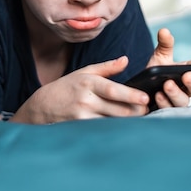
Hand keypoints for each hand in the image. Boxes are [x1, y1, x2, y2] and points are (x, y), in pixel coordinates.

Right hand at [12, 56, 149, 123]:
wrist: (43, 106)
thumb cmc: (67, 87)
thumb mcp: (84, 72)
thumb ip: (107, 68)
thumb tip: (126, 60)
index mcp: (89, 82)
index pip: (113, 90)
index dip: (130, 95)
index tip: (145, 98)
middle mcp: (85, 99)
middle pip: (117, 109)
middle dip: (136, 111)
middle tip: (148, 109)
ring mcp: (82, 116)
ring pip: (112, 122)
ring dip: (128, 122)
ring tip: (140, 119)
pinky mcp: (80, 129)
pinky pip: (102, 131)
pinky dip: (114, 130)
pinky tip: (123, 129)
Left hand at [146, 28, 190, 108]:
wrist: (140, 89)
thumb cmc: (157, 71)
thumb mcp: (160, 56)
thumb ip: (165, 44)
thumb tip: (164, 30)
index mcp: (188, 72)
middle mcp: (186, 89)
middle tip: (187, 76)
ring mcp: (177, 101)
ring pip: (183, 102)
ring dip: (176, 93)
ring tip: (167, 85)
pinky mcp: (165, 110)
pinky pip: (168, 110)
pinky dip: (164, 102)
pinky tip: (158, 95)